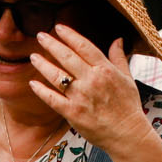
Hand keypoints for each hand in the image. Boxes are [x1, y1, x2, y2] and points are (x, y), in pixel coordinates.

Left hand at [28, 30, 149, 150]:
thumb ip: (119, 58)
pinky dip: (41, 91)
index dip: (69, 35)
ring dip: (43, 65)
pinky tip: (32, 84)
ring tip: (33, 57)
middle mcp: (92, 80)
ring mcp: (81, 96)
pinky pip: (52, 99)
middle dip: (51, 44)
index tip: (58, 27)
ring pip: (57, 76)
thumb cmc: (129, 106)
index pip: (84, 46)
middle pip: (67, 57)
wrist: (127, 134)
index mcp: (105, 70)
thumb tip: (118, 39)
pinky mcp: (72, 113)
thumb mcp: (127, 78)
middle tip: (40, 36)